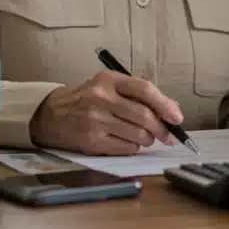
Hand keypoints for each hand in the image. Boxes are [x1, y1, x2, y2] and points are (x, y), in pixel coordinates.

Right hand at [29, 70, 183, 155]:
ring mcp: (95, 120)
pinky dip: (133, 147)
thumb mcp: (109, 87)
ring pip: (138, 134)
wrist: (51, 115)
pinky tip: (128, 142)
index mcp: (109, 80)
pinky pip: (126, 148)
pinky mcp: (91, 140)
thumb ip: (139, 95)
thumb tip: (172, 109)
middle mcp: (101, 98)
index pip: (145, 89)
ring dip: (148, 139)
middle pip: (144, 115)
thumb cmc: (87, 100)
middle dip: (162, 128)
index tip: (177, 117)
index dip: (165, 104)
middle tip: (168, 136)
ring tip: (145, 137)